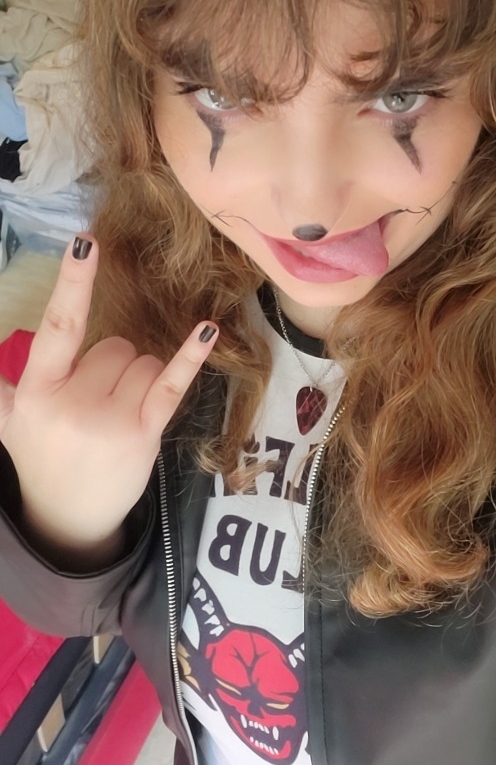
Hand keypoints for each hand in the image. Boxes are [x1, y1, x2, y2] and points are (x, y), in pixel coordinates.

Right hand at [0, 235, 217, 560]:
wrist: (67, 521)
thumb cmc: (42, 459)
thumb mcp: (9, 420)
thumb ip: (0, 385)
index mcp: (38, 390)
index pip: (58, 326)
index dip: (72, 283)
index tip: (86, 243)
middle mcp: (73, 402)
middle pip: (115, 346)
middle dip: (111, 366)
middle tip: (96, 404)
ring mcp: (110, 419)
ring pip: (143, 362)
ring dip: (137, 380)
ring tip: (115, 416)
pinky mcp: (144, 434)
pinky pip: (170, 384)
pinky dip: (189, 356)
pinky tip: (206, 330)